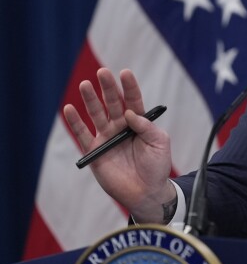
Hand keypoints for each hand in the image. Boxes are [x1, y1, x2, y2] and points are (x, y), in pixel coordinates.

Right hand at [63, 68, 174, 222]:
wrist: (146, 191)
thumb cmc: (157, 166)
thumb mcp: (160, 143)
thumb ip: (147, 127)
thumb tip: (131, 113)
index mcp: (139, 123)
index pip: (133, 100)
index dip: (129, 87)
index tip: (125, 73)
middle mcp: (121, 126)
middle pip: (112, 103)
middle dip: (107, 88)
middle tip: (102, 72)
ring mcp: (107, 137)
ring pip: (96, 114)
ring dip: (90, 100)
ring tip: (85, 84)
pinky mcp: (95, 151)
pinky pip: (82, 135)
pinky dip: (75, 122)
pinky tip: (69, 109)